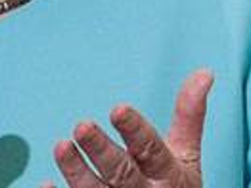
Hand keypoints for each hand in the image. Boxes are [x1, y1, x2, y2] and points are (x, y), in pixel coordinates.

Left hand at [45, 69, 213, 187]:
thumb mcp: (187, 155)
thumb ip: (189, 115)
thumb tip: (204, 73)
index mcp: (168, 175)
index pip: (151, 150)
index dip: (135, 130)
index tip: (118, 109)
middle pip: (121, 173)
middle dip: (101, 151)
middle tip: (81, 126)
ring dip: (76, 172)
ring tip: (61, 146)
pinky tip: (46, 184)